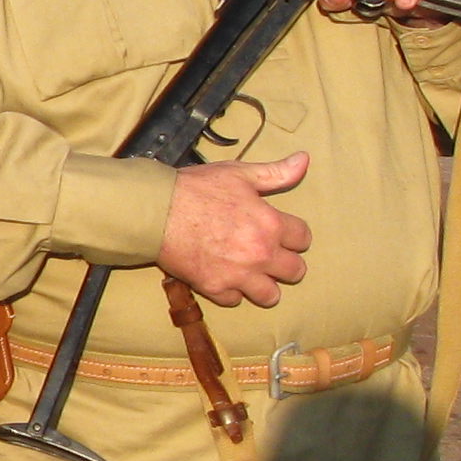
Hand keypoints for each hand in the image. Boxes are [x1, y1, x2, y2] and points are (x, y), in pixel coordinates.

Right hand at [160, 152, 310, 306]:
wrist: (156, 211)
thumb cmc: (196, 189)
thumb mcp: (239, 174)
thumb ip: (276, 172)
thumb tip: (304, 160)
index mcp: (271, 224)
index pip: (303, 239)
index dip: (293, 235)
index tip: (281, 234)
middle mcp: (261, 253)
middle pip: (295, 271)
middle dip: (285, 263)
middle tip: (268, 255)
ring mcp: (239, 274)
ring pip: (270, 295)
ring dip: (263, 285)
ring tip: (252, 275)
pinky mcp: (215, 287)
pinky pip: (235, 300)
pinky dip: (231, 291)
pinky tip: (223, 277)